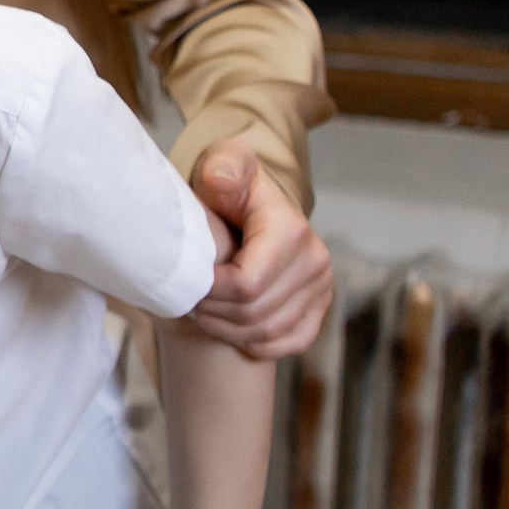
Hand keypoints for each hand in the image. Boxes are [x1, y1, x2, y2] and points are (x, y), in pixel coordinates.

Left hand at [189, 140, 331, 360]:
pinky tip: (233, 329)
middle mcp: (314, 260)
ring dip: (228, 329)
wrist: (250, 202)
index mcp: (289, 230)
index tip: (187, 282)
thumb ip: (222, 166)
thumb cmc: (227, 185)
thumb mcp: (221, 164)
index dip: (209, 293)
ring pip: (268, 331)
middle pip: (254, 313)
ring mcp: (321, 285)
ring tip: (203, 311)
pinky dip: (259, 344)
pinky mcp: (320, 305)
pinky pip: (292, 341)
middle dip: (213, 312)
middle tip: (188, 299)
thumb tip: (222, 180)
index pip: (245, 285)